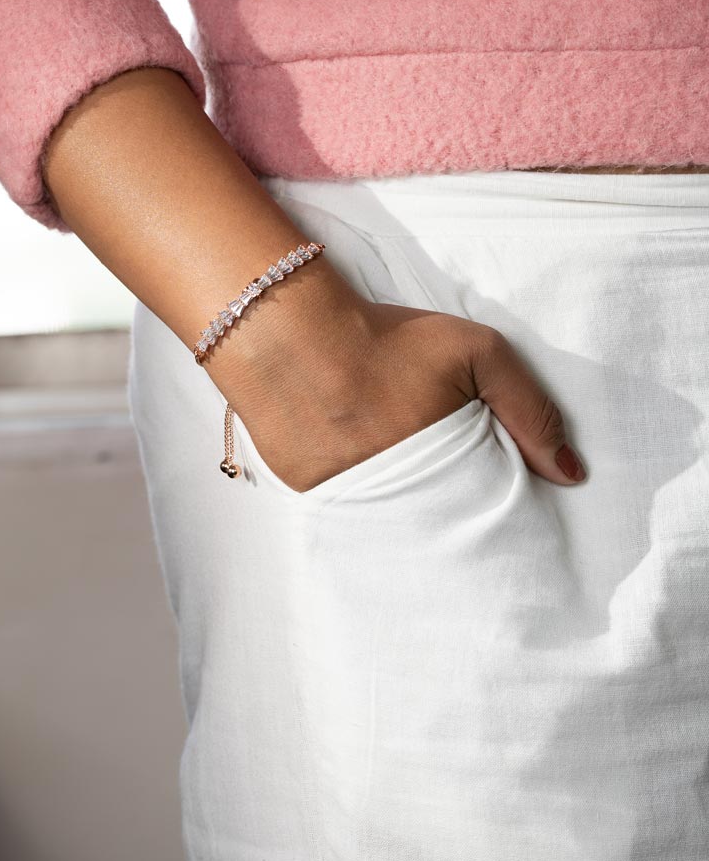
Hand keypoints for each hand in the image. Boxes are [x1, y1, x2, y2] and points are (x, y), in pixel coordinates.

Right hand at [212, 290, 586, 492]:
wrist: (288, 334)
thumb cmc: (386, 339)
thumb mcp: (476, 352)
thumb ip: (530, 409)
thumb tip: (572, 475)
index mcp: (441, 468)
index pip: (481, 512)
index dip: (489, 505)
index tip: (493, 500)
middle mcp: (396, 496)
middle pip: (437, 526)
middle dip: (446, 514)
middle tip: (440, 482)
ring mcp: (349, 501)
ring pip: (390, 524)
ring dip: (400, 508)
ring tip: (394, 469)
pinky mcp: (309, 497)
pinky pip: (345, 512)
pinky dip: (356, 497)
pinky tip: (353, 464)